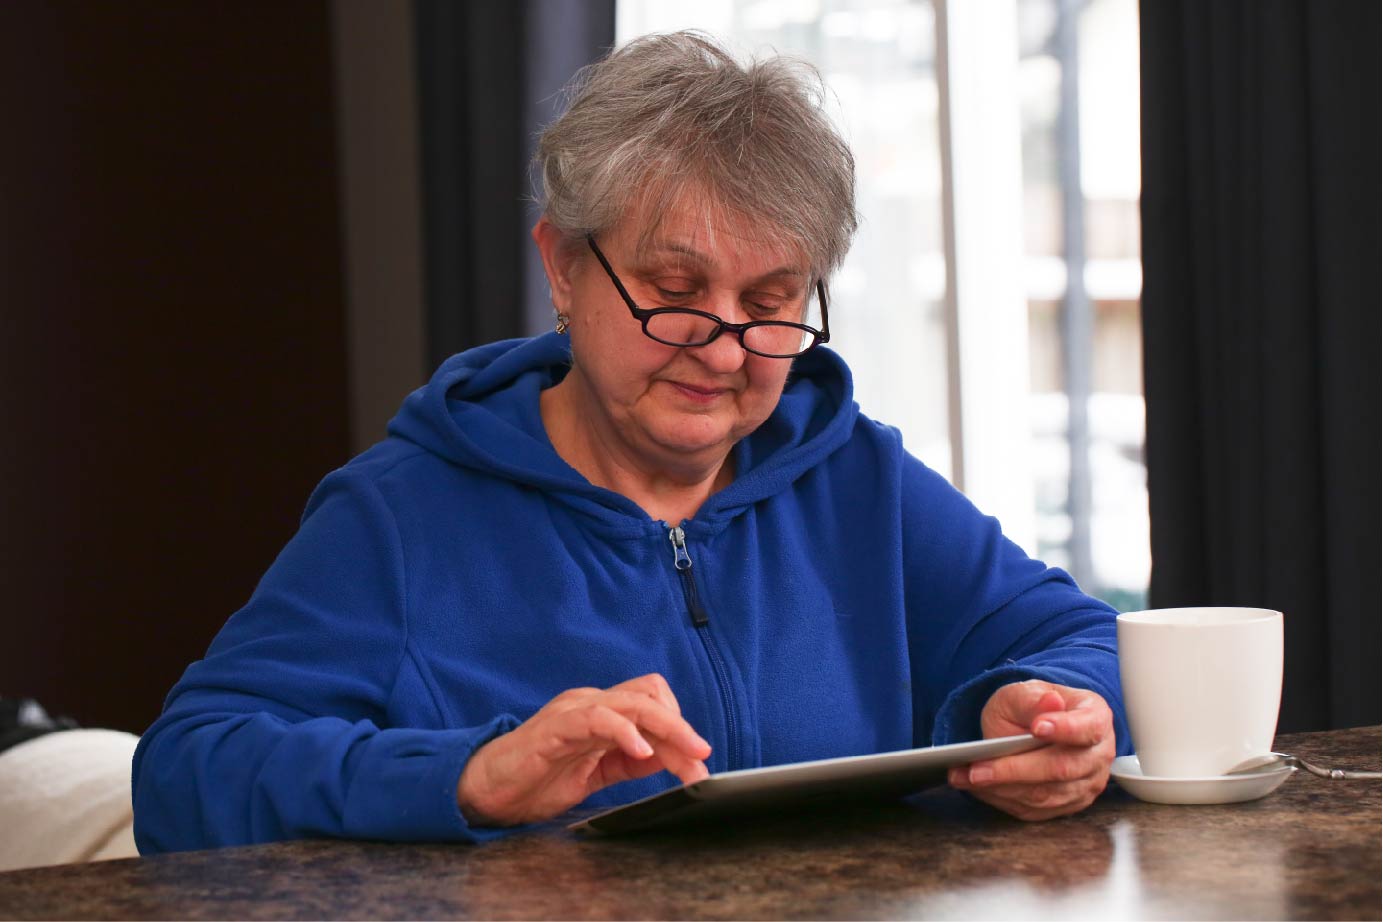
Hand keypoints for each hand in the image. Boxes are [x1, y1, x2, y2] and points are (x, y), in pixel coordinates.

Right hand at [456, 673, 711, 826]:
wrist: (486, 791)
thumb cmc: (538, 779)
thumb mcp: (597, 773)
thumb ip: (629, 762)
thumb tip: (669, 756)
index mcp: (602, 713)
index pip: (653, 707)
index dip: (681, 733)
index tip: (700, 766)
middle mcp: (591, 704)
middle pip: (650, 697)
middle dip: (682, 728)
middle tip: (703, 760)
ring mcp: (574, 711)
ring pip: (632, 702)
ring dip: (667, 728)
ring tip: (687, 756)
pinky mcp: (556, 727)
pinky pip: (597, 717)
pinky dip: (625, 730)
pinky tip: (641, 751)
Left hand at [948, 679, 1114, 820]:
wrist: (1033, 726)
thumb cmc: (1032, 707)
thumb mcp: (1025, 692)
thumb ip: (1033, 699)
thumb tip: (1051, 702)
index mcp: (1096, 718)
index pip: (1087, 728)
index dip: (1064, 729)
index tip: (1037, 728)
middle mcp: (1098, 756)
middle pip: (1061, 768)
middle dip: (1015, 769)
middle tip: (978, 768)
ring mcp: (1086, 784)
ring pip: (1045, 795)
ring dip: (1002, 788)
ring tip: (966, 777)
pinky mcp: (1067, 805)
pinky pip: (1034, 809)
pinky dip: (1002, 799)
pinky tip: (977, 787)